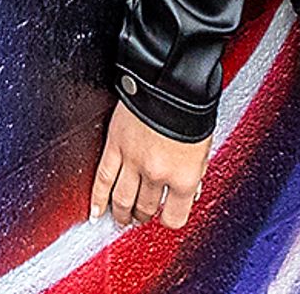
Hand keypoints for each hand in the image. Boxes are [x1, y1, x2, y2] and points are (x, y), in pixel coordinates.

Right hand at [87, 98, 207, 229]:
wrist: (170, 80)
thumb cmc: (191, 108)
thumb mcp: (204, 146)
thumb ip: (196, 173)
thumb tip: (190, 191)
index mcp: (184, 176)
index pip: (175, 216)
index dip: (171, 219)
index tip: (168, 216)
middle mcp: (158, 174)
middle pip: (146, 208)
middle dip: (144, 215)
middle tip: (142, 217)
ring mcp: (133, 161)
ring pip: (122, 199)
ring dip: (122, 214)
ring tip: (121, 219)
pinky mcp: (115, 146)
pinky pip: (103, 178)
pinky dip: (97, 198)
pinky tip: (95, 211)